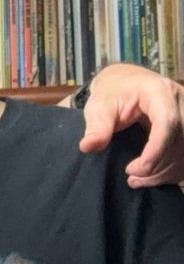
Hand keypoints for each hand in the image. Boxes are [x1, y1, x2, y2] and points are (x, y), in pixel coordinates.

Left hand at [78, 63, 183, 186]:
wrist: (126, 83)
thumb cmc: (111, 94)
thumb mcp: (99, 106)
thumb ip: (96, 126)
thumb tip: (88, 146)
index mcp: (158, 91)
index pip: (167, 121)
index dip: (155, 150)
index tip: (133, 169)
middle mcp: (180, 100)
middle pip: (181, 139)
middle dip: (158, 164)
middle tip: (131, 175)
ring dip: (165, 171)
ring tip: (136, 180)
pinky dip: (172, 170)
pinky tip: (151, 177)